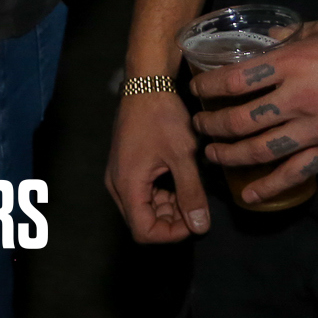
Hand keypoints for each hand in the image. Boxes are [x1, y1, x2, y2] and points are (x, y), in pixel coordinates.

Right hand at [107, 90, 210, 241]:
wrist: (146, 83)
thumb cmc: (162, 117)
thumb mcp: (182, 155)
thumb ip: (191, 193)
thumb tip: (200, 227)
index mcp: (127, 185)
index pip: (144, 231)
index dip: (171, 234)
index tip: (194, 221)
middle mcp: (117, 184)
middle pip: (141, 222)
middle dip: (171, 222)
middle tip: (196, 207)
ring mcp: (119, 175)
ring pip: (143, 209)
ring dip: (168, 209)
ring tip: (191, 192)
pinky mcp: (125, 166)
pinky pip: (142, 193)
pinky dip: (162, 195)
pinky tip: (179, 181)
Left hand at [192, 15, 317, 206]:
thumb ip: (292, 36)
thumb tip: (267, 41)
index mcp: (293, 63)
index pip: (235, 79)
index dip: (208, 86)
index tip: (196, 89)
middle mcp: (298, 98)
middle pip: (240, 119)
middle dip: (211, 125)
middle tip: (199, 125)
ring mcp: (315, 129)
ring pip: (260, 150)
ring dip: (229, 155)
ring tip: (213, 155)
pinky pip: (294, 174)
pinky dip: (268, 187)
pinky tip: (248, 194)